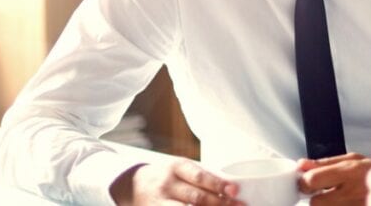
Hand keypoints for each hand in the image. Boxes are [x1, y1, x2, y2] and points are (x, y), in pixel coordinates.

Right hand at [110, 159, 242, 205]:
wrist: (131, 185)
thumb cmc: (166, 176)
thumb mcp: (181, 169)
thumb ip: (202, 177)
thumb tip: (230, 186)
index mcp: (176, 168)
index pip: (200, 176)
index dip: (218, 184)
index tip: (234, 190)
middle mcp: (167, 185)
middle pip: (197, 198)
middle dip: (220, 203)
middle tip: (239, 205)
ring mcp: (159, 202)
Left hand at [297, 152, 370, 205]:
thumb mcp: (352, 160)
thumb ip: (325, 163)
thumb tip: (301, 165)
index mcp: (349, 172)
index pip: (313, 180)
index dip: (305, 183)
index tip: (307, 183)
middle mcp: (352, 192)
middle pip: (316, 203)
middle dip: (316, 200)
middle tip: (323, 195)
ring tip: (338, 200)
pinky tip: (345, 204)